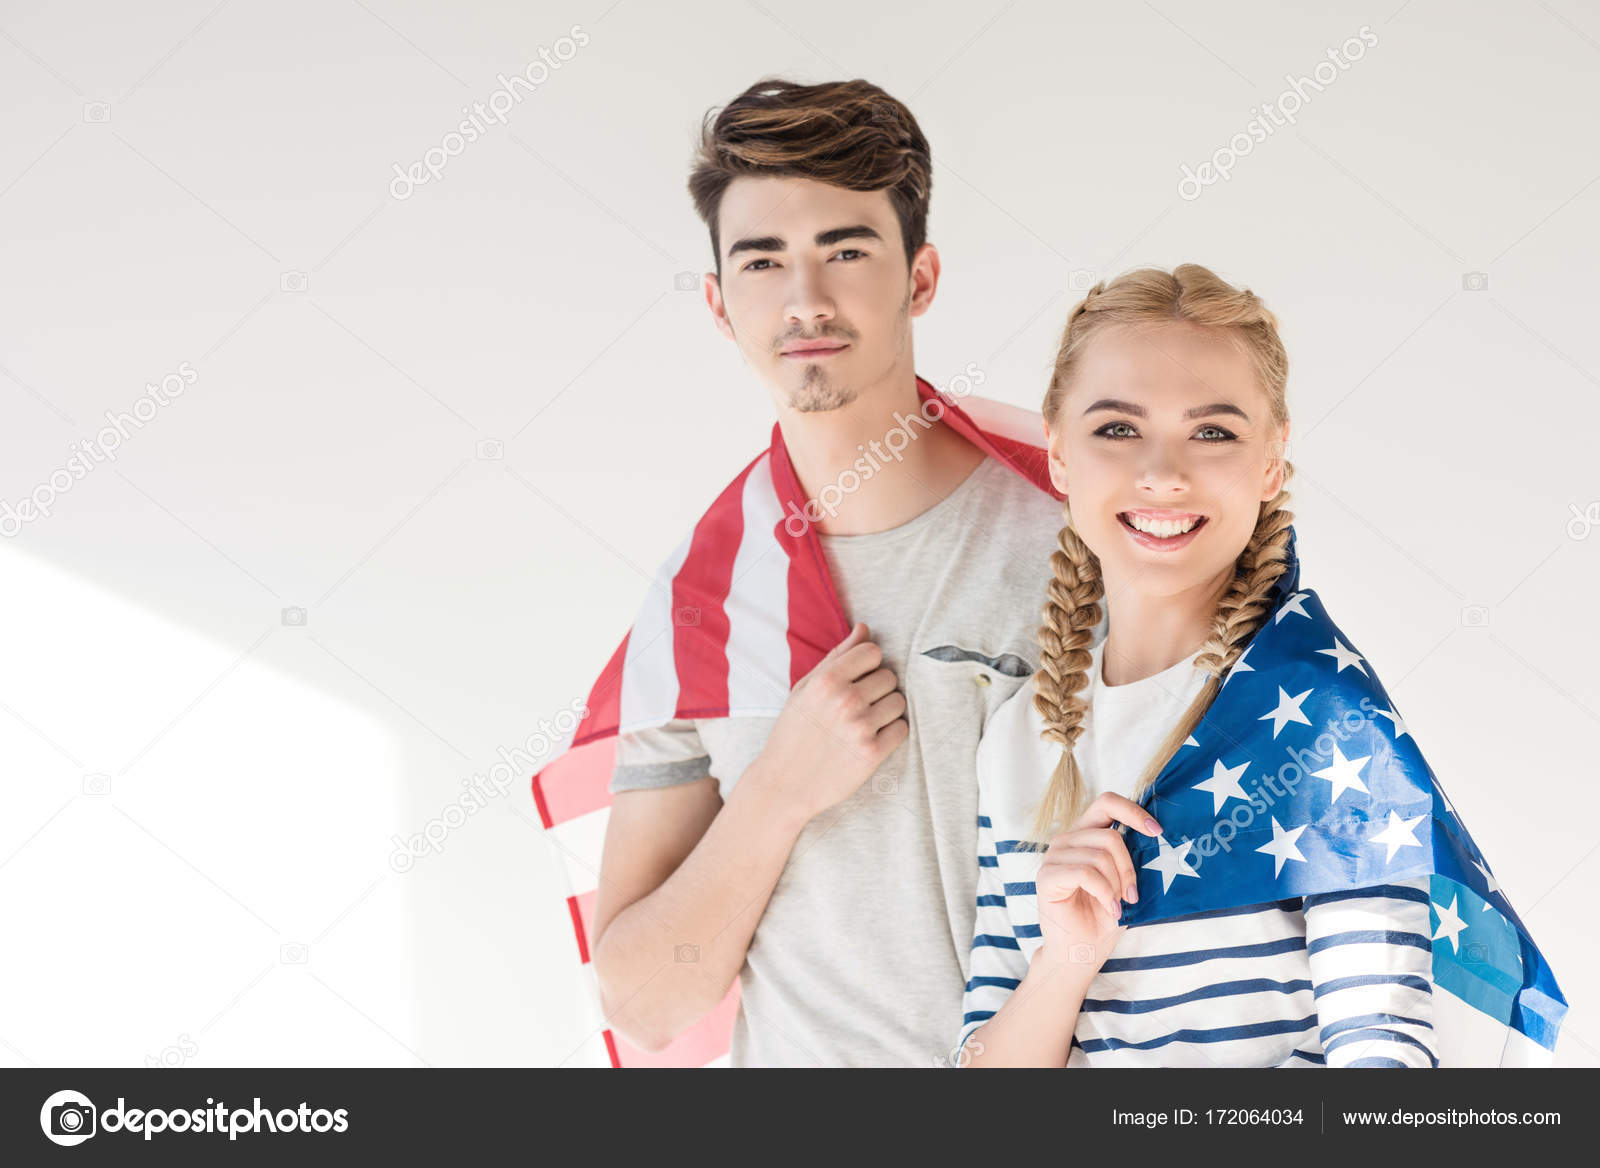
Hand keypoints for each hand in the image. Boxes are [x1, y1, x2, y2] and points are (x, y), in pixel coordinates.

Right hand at [745, 621, 908, 823]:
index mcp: (827, 680)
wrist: (784, 783)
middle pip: (889, 677)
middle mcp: (846, 700)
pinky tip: (870, 738)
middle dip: (877, 689)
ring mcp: (861, 727)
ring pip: (899, 702)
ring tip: (863, 723)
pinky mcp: (873, 753)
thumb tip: (864, 629)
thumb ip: (836, 657)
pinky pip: (902, 729)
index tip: (857, 680)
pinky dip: (891, 733)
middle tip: (857, 706)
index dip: (868, 665)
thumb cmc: (793, 731)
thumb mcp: (805, 689)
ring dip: (886, 711)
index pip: (873, 652)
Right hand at [1033, 792, 1162, 977]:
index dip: (1133, 811)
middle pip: (1109, 836)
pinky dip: (1104, 893)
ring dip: (1116, 886)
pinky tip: (1108, 909)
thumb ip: (1133, 858)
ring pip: (1099, 856)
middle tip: (1133, 894)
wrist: (1080, 953)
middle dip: (1129, 867)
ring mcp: (1054, 857)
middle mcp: (1067, 840)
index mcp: (1085, 835)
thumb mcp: (1125, 883)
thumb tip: (1159, 839)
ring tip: (1117, 906)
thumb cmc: (1102, 919)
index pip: (1107, 803)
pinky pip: (1086, 873)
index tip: (1157, 831)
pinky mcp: (1047, 876)